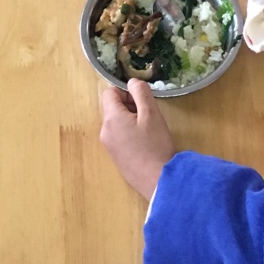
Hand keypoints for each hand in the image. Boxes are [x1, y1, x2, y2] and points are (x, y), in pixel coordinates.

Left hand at [99, 80, 174, 198]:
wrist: (158, 181)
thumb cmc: (155, 144)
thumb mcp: (151, 113)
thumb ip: (140, 92)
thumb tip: (132, 82)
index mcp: (111, 118)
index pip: (109, 93)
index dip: (126, 92)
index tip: (142, 102)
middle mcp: (104, 131)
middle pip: (113, 108)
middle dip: (129, 106)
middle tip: (148, 116)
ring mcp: (109, 147)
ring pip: (117, 123)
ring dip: (131, 120)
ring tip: (149, 131)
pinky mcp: (116, 158)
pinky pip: (119, 137)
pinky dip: (130, 134)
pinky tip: (145, 144)